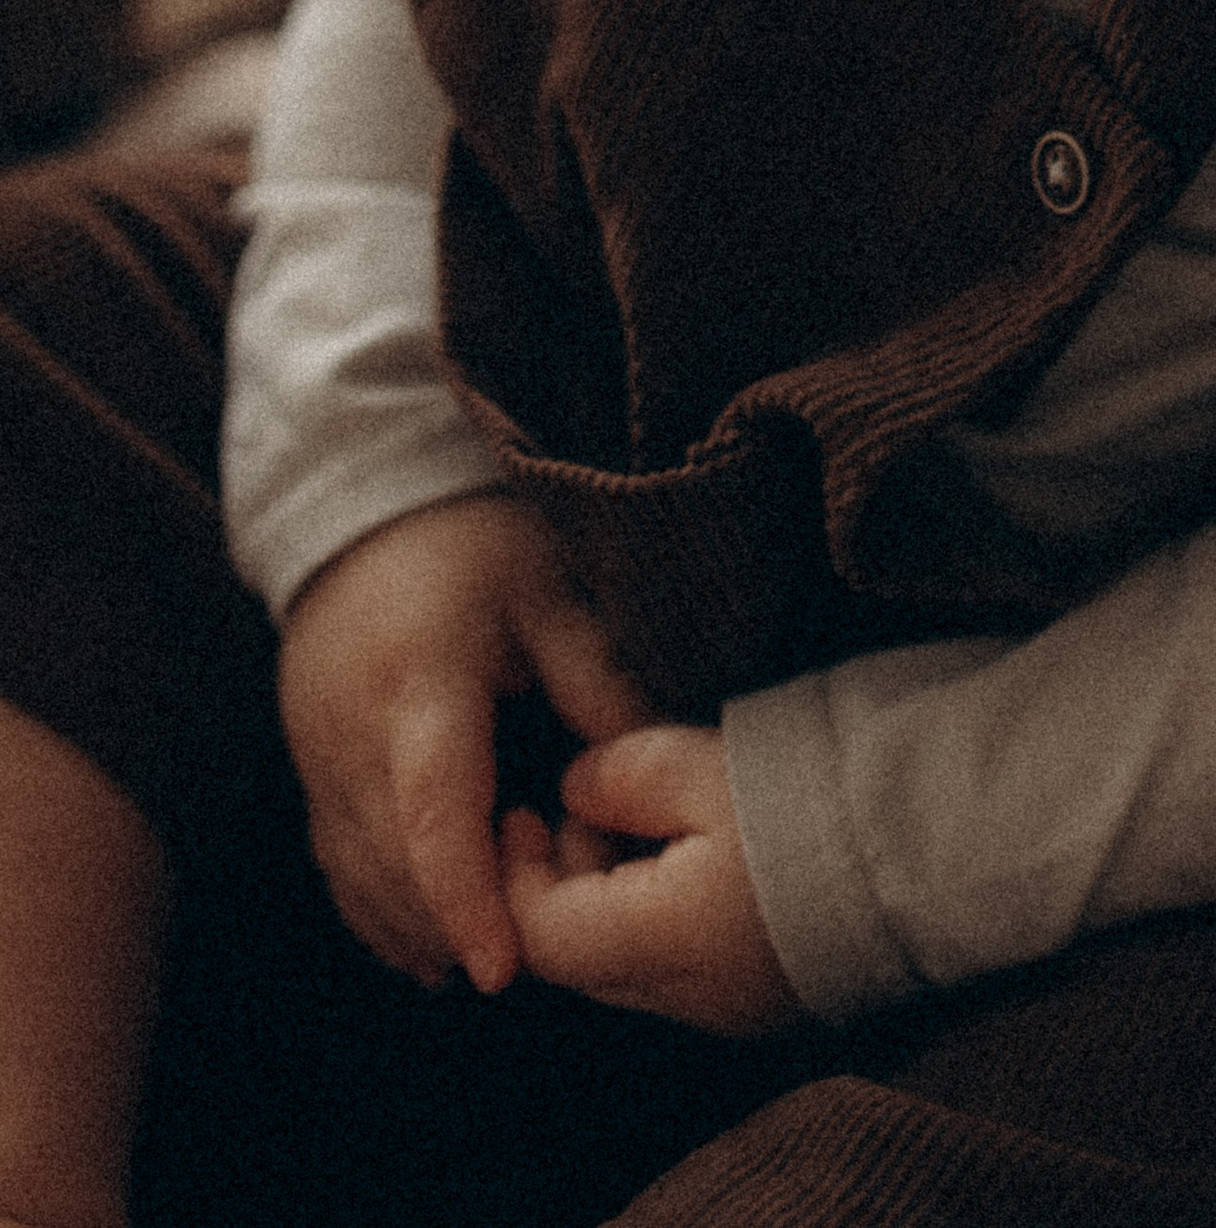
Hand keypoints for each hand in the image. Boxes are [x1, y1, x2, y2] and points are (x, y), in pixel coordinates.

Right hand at [276, 493, 646, 996]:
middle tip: (534, 959)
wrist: (364, 510)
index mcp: (418, 686)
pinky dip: (379, 912)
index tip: (503, 967)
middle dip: (456, 925)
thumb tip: (643, 764)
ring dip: (418, 928)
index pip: (435, 810)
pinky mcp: (309, 768)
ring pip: (360, 876)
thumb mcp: (546, 587)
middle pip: (395, 864)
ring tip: (488, 961)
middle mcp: (352, 735)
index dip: (467, 897)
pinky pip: (337, 864)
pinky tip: (427, 947)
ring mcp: (318, 757)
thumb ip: (593, 675)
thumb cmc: (472, 544)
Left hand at [499, 726, 800, 1036]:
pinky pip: (682, 968)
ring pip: (629, 966)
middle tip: (588, 801)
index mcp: (660, 944)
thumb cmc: (820, 802)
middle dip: (563, 880)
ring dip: (613, 896)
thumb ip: (625, 774)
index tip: (518, 808)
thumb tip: (574, 787)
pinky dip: (661, 915)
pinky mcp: (771, 996)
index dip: (513, 873)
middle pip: (581, 959)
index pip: (542, 936)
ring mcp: (732, 1007)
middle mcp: (686, 998)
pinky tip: (696, 851)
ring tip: (646, 814)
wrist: (938, 852)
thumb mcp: (709, 764)